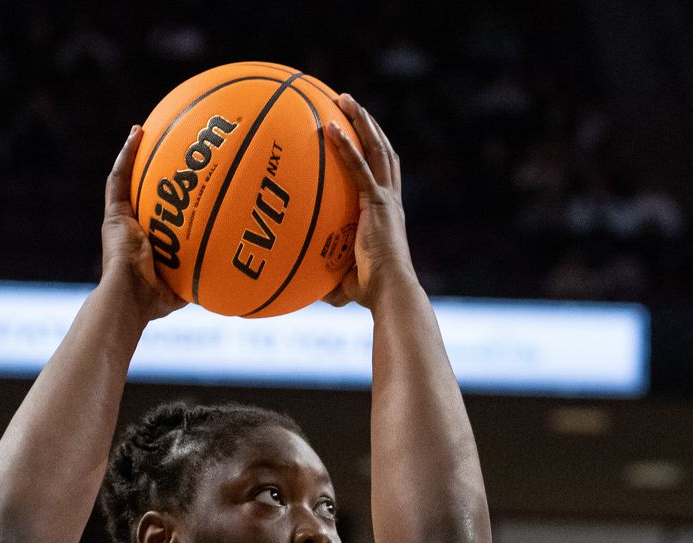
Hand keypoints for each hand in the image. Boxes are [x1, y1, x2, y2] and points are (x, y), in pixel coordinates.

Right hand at [101, 126, 185, 320]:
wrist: (129, 298)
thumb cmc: (156, 300)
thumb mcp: (186, 285)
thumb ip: (204, 278)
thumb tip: (234, 280)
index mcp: (148, 242)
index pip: (158, 214)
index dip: (167, 198)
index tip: (180, 184)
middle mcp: (132, 228)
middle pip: (142, 191)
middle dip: (150, 170)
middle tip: (165, 149)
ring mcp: (120, 219)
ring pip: (127, 179)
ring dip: (135, 154)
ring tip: (143, 130)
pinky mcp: (113, 214)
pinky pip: (119, 178)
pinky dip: (127, 155)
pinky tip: (137, 134)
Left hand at [322, 94, 419, 309]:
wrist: (390, 291)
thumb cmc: (371, 292)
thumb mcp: (344, 276)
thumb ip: (326, 272)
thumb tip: (301, 285)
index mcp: (387, 213)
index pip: (383, 173)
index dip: (373, 148)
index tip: (358, 130)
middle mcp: (391, 200)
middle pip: (383, 151)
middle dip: (368, 124)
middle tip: (349, 102)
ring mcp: (386, 199)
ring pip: (377, 150)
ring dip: (361, 122)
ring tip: (345, 98)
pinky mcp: (377, 203)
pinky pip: (359, 168)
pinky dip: (347, 146)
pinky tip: (331, 127)